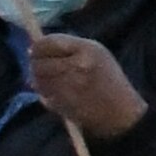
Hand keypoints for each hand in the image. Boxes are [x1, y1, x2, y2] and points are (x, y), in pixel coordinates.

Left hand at [27, 32, 147, 138]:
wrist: (121, 113)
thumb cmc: (109, 80)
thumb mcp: (97, 54)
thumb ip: (69, 47)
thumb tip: (35, 49)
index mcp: (87, 50)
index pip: (50, 42)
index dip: (38, 46)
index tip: (35, 50)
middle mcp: (76, 66)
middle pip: (40, 61)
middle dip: (35, 63)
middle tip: (36, 65)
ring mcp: (68, 87)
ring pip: (38, 79)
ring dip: (37, 78)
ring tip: (47, 79)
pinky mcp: (62, 104)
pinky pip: (43, 95)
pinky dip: (44, 92)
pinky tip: (54, 92)